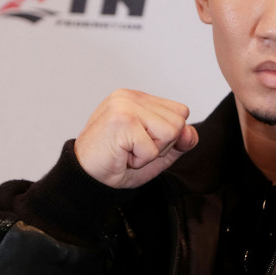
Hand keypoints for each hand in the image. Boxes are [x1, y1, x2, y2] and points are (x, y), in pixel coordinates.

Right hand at [74, 89, 197, 188]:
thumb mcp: (157, 152)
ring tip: (128, 151)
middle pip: (179, 122)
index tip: (142, 142)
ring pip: (170, 133)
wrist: (85, 178)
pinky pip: (152, 149)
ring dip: (151, 152)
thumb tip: (190, 133)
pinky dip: (140, 160)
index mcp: (139, 98)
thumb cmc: (117, 163)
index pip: (180, 112)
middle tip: (133, 149)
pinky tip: (121, 156)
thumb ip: (180, 140)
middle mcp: (131, 96)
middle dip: (162, 145)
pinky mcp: (122, 120)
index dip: (169, 135)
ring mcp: (125, 105)